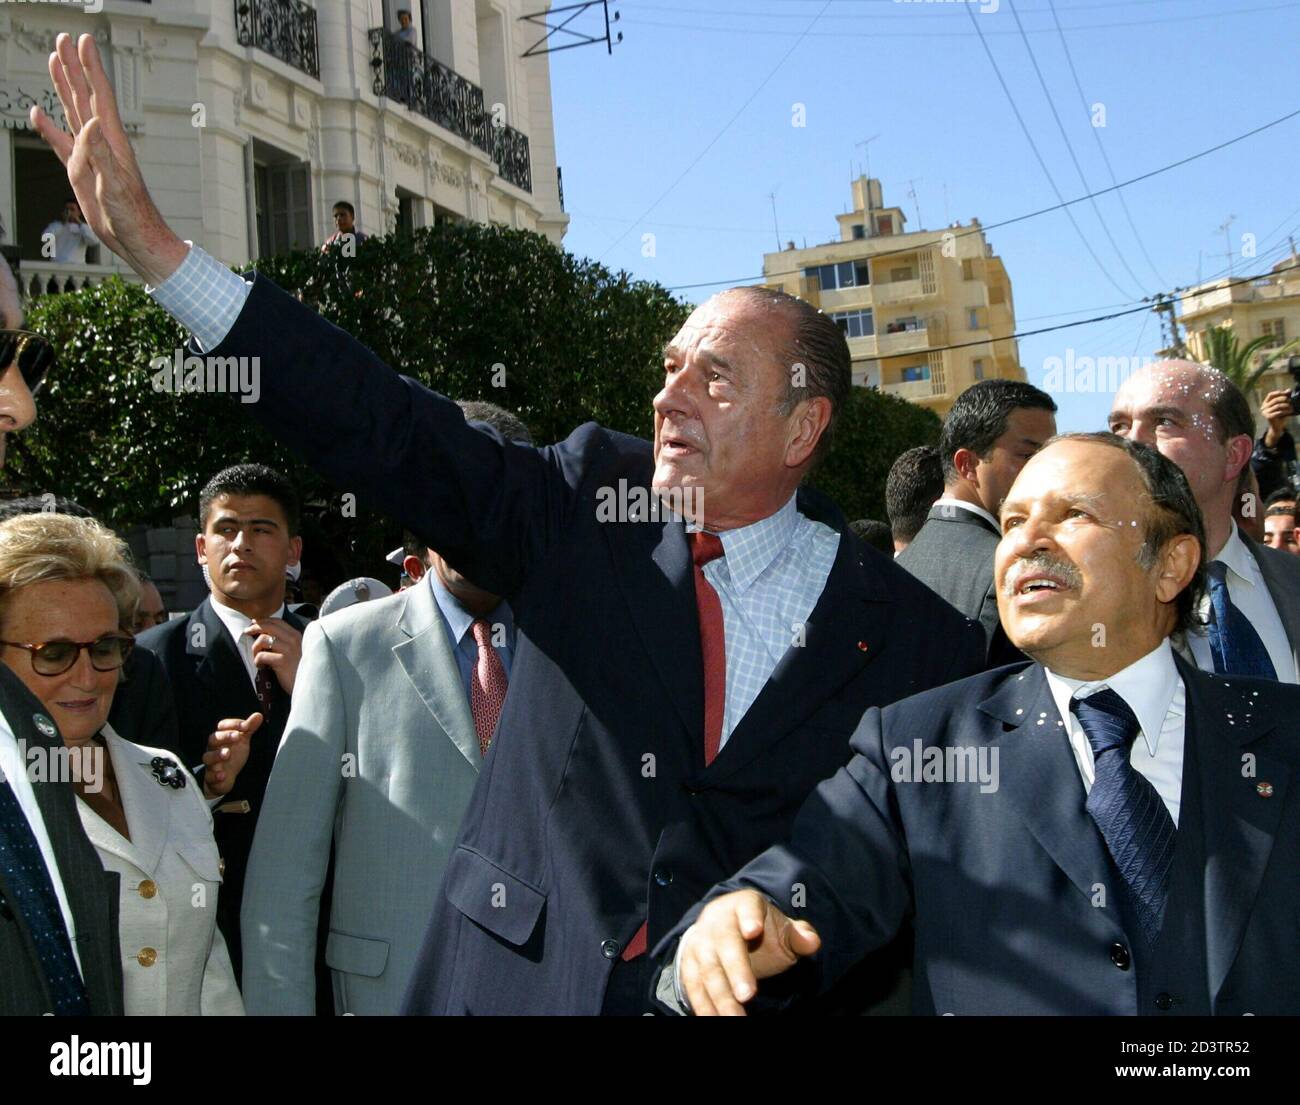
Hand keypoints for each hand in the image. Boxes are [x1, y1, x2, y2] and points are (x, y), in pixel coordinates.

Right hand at [29, 33, 187, 284]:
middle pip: (84, 96)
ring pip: (72, 111)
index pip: (99, 96)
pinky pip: (60, 142)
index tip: (83, 41)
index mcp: (112, 142)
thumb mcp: (116, 185)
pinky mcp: (80, 169)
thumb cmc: (132, 216)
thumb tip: (90, 124)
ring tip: (53, 61)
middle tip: (64, 39)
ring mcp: (89, 154)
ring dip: (63, 86)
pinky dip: (48, 127)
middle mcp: (101, 142)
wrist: (135, 238)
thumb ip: (101, 155)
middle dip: (74, 67)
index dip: (90, 68)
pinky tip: (37, 114)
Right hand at [201, 713, 262, 796]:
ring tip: (227, 754)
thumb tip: (258, 715)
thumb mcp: (242, 741)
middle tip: (236, 737)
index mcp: (221, 737)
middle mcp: (213, 749)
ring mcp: (211, 763)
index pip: (222, 726)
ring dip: (217, 755)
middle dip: (224, 737)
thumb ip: (249, 729)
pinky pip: (210, 777)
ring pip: (208, 757)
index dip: (233, 724)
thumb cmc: (233, 756)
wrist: (225, 779)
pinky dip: (215, 776)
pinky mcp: (211, 778)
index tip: (246, 726)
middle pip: (213, 739)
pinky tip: (223, 775)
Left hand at [247, 617, 303, 694]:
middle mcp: (293, 639)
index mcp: (296, 635)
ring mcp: (288, 649)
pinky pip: (261, 655)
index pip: (277, 621)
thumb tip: (264, 634)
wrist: (311, 684)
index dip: (263, 621)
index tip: (253, 623)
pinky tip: (262, 667)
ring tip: (257, 657)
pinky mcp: (282, 661)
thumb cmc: (300, 669)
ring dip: (255, 648)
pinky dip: (257, 661)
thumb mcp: (296, 650)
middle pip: (268, 626)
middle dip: (254, 627)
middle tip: (246, 632)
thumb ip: (285, 641)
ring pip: (262, 639)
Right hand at [677, 890, 821, 1015]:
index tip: (753, 930)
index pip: (747, 907)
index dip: (749, 917)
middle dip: (736, 969)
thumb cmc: (759, 931)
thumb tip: (812, 941)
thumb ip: (798, 935)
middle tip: (748, 995)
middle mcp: (717, 921)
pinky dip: (704, 1006)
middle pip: (725, 943)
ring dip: (721, 997)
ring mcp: (700, 942)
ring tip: (735, 1019)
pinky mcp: (688, 964)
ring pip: (708, 970)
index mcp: (743, 904)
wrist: (720, 929)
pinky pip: (694, 987)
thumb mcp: (781, 928)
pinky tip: (714, 1020)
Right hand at [1260, 389, 1293, 446]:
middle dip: (1284, 399)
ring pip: (1277, 406)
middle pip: (1275, 400)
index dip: (1278, 393)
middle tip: (1290, 401)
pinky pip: (1278, 412)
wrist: (1277, 426)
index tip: (1286, 392)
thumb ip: (1285, 397)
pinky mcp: (1268, 417)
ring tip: (1291, 407)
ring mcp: (1265, 412)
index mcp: (1265, 403)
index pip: (1270, 395)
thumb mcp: (1283, 405)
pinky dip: (1286, 411)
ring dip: (1286, 406)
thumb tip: (1289, 390)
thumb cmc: (1280, 415)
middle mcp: (1263, 407)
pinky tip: (1290, 412)